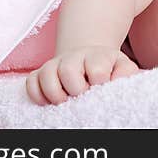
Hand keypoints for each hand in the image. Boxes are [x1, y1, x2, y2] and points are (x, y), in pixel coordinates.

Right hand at [26, 45, 140, 104]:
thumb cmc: (108, 68)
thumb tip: (117, 81)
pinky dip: (38, 95)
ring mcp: (55, 64)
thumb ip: (126, 72)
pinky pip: (31, 82)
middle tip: (83, 96)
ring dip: (56, 94)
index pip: (97, 70)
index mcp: (97, 56)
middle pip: (68, 70)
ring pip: (46, 75)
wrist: (88, 57)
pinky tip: (50, 102)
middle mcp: (74, 57)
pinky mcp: (40, 72)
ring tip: (66, 101)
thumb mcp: (122, 67)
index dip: (99, 83)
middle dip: (76, 89)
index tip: (101, 88)